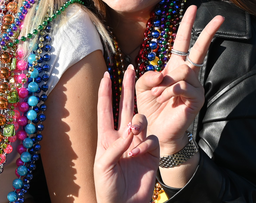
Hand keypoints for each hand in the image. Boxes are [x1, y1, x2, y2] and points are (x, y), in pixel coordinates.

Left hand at [95, 66, 159, 202]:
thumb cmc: (107, 187)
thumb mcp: (103, 165)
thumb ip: (115, 145)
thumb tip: (130, 130)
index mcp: (106, 137)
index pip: (105, 109)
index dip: (105, 92)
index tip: (106, 74)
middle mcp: (123, 136)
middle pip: (126, 105)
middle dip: (127, 86)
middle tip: (131, 68)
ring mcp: (138, 143)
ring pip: (142, 119)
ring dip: (138, 122)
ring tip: (134, 132)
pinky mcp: (152, 153)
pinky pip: (152, 138)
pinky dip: (145, 144)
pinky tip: (139, 155)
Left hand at [136, 5, 223, 154]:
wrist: (156, 131)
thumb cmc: (150, 107)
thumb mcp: (142, 86)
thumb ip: (148, 75)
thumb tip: (163, 72)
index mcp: (175, 67)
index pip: (183, 42)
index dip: (187, 25)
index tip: (193, 8)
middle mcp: (188, 74)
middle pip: (200, 49)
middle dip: (209, 32)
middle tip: (220, 17)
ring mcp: (195, 87)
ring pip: (183, 71)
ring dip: (165, 83)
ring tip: (158, 95)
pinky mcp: (197, 99)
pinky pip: (182, 86)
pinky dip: (169, 91)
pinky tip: (164, 99)